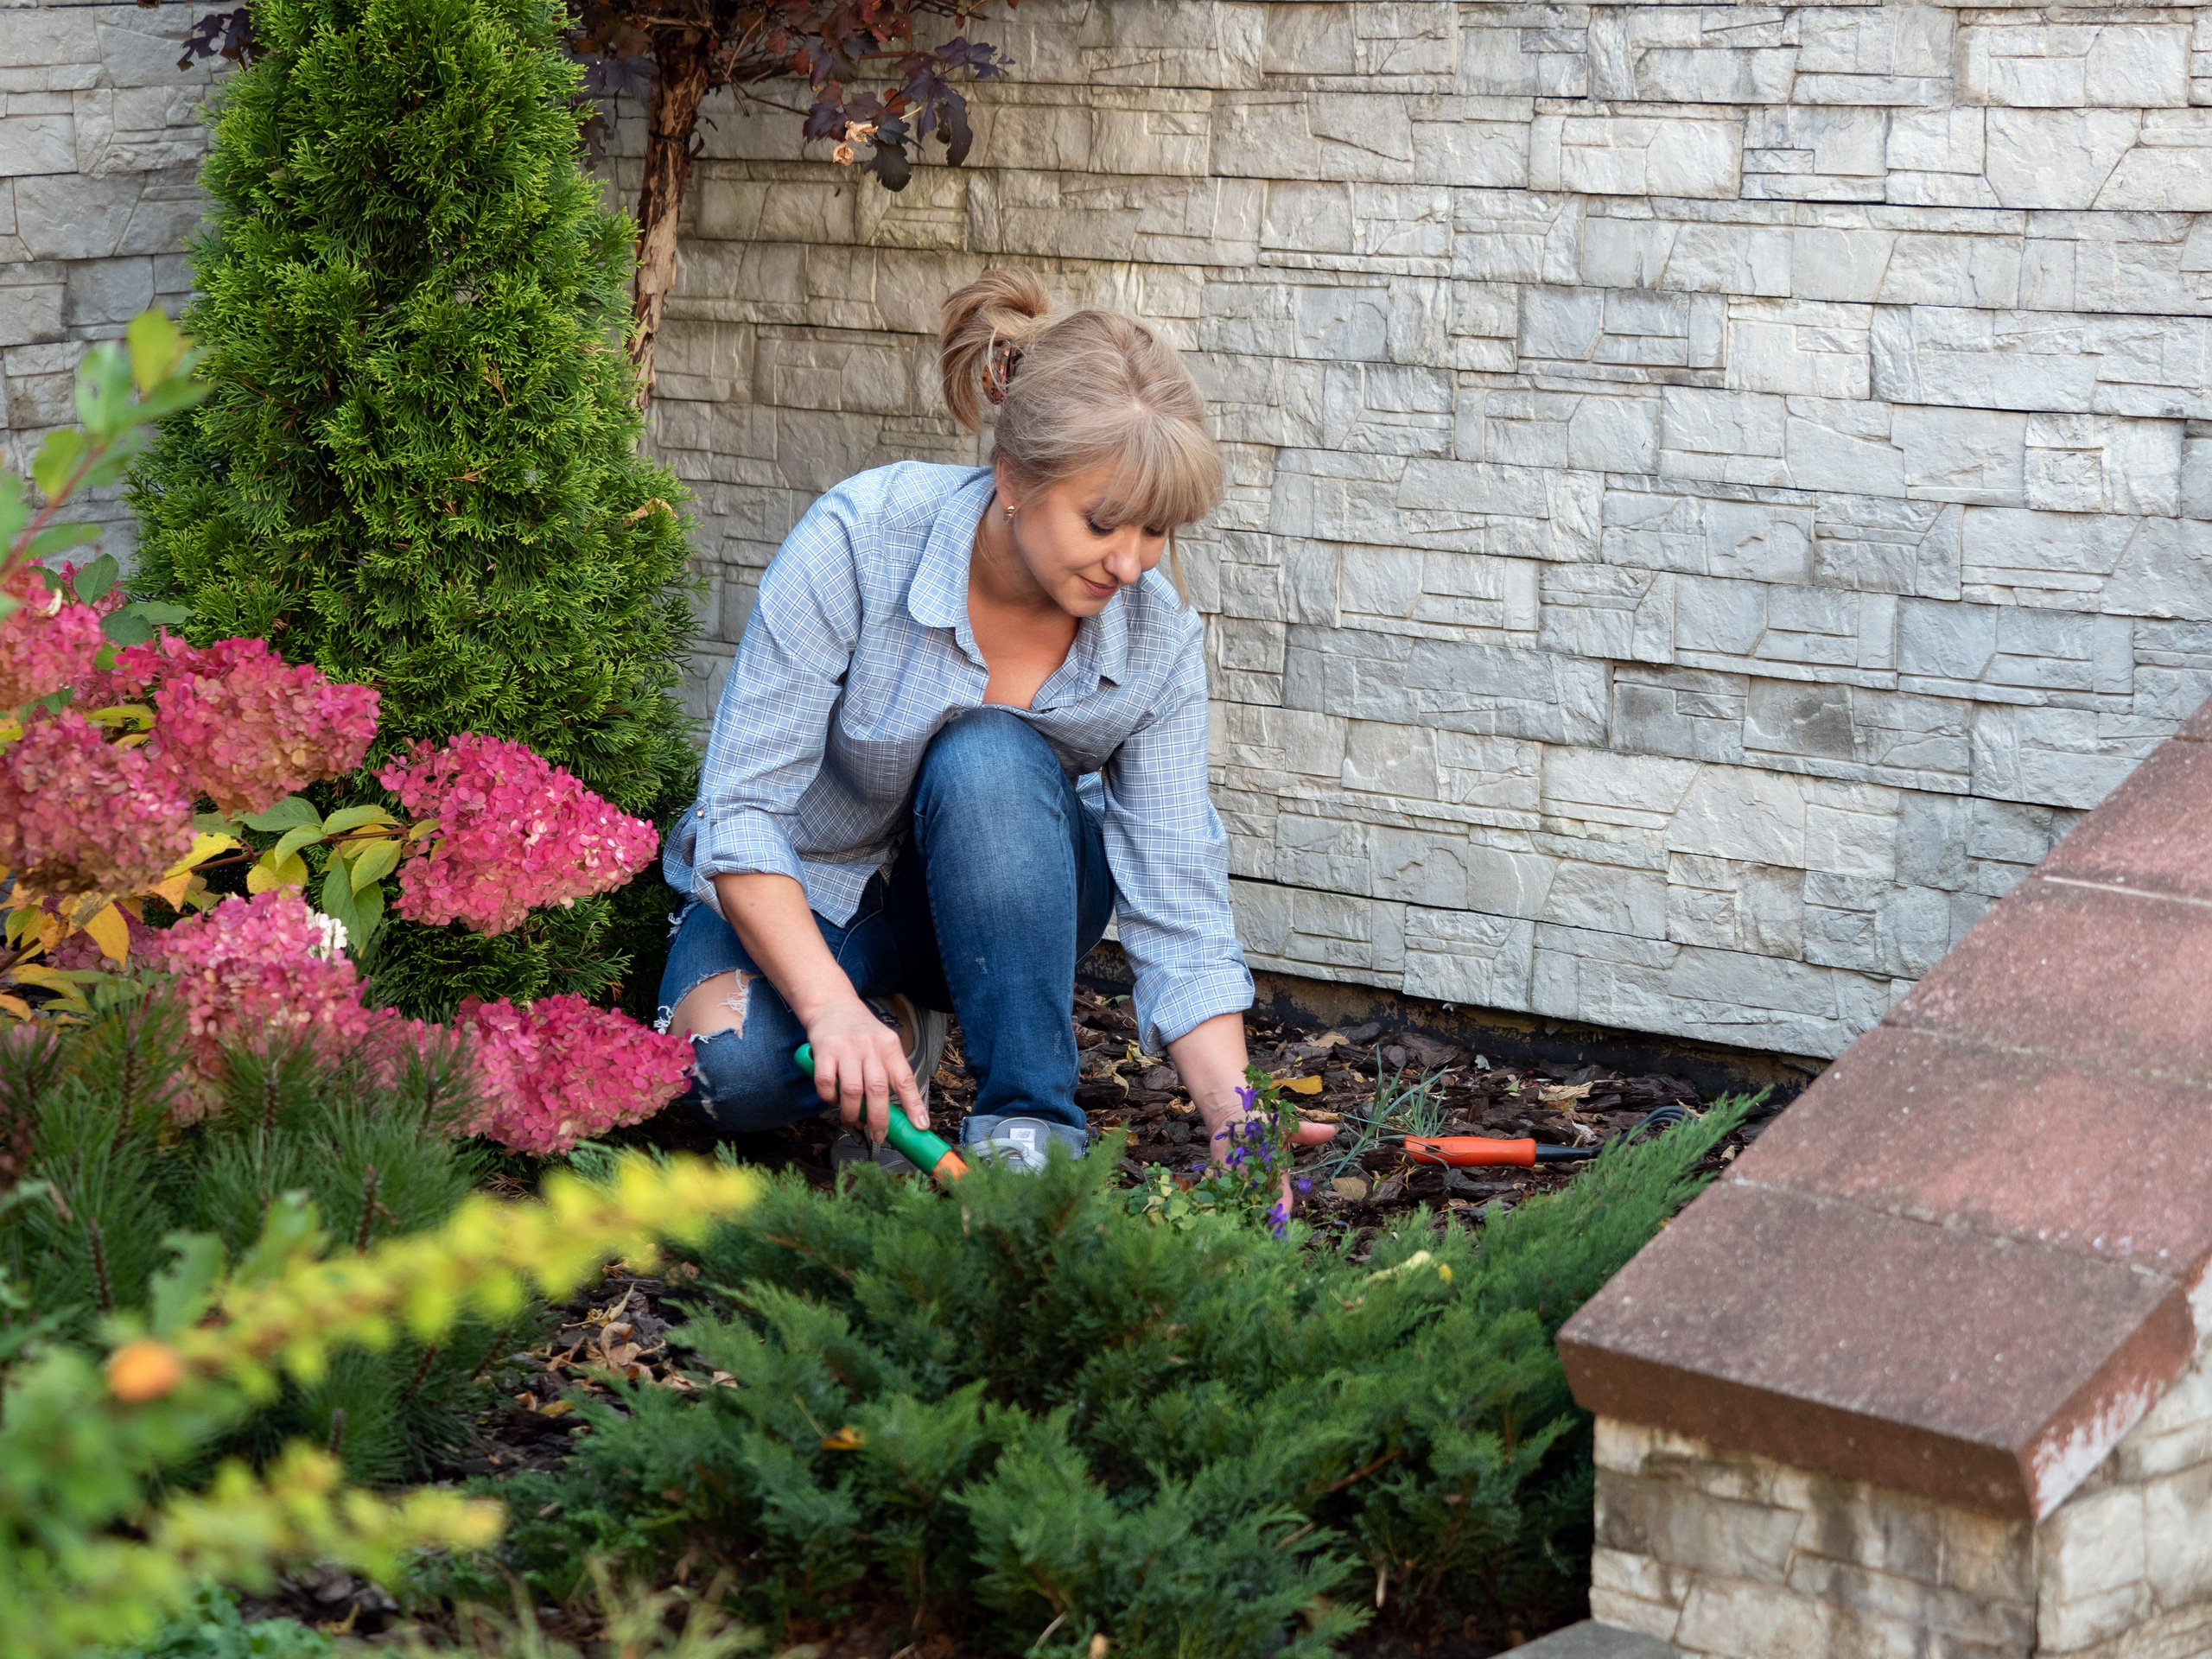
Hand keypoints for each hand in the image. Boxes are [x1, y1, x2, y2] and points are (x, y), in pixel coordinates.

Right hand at [802, 998, 925, 1143]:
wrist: (832, 1005)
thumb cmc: (860, 1031)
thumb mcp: (883, 1045)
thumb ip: (888, 1073)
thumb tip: (898, 1112)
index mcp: (890, 1047)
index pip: (905, 1079)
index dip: (913, 1104)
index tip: (920, 1126)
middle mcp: (870, 1047)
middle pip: (877, 1089)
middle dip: (879, 1119)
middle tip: (878, 1135)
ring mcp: (846, 1048)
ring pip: (852, 1090)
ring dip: (852, 1113)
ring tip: (852, 1120)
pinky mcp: (824, 1051)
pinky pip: (826, 1083)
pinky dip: (829, 1098)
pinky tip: (832, 1099)